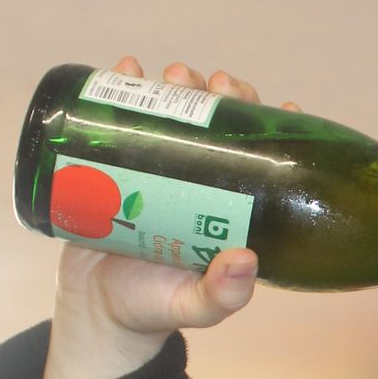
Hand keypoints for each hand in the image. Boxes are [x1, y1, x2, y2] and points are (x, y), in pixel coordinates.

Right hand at [42, 58, 301, 378]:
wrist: (93, 309)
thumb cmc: (153, 307)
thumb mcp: (194, 306)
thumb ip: (221, 293)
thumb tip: (246, 259)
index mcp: (228, 206)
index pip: (261, 157)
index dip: (274, 128)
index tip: (283, 107)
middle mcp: (199, 181)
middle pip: (219, 124)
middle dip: (221, 94)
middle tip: (215, 86)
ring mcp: (157, 169)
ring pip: (174, 113)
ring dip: (179, 83)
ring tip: (174, 76)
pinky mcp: (113, 164)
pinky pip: (121, 118)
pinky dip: (123, 88)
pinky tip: (127, 69)